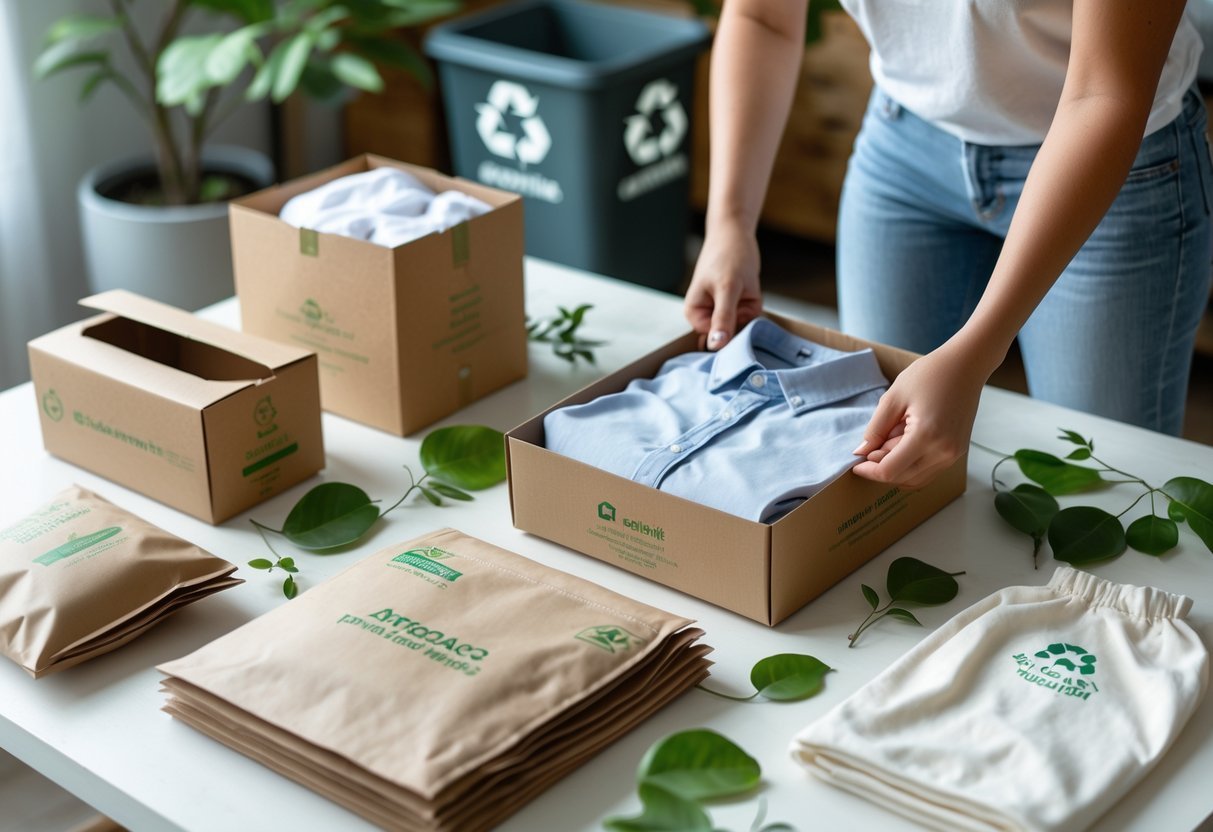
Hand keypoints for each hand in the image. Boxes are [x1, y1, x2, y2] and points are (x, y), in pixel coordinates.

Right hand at [684, 222, 762, 349]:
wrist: (736, 233)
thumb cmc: (727, 256)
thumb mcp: (727, 289)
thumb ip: (723, 319)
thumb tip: (715, 346)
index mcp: (695, 315)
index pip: (714, 340)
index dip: (729, 334)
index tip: (737, 316)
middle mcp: (709, 316)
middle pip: (730, 335)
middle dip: (742, 321)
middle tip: (742, 298)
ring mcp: (725, 311)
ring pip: (743, 326)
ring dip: (750, 311)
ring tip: (745, 288)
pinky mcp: (738, 305)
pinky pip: (750, 316)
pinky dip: (755, 305)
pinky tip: (749, 288)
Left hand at [851, 340, 989, 488]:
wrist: (966, 365)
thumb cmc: (930, 375)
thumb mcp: (893, 398)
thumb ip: (875, 429)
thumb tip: (861, 452)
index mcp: (926, 437)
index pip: (890, 471)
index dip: (868, 471)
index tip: (856, 463)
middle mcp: (943, 452)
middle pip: (902, 478)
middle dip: (881, 467)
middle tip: (872, 445)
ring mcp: (953, 455)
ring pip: (916, 478)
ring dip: (897, 467)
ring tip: (890, 439)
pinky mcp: (957, 452)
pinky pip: (929, 470)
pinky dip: (912, 464)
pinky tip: (905, 442)